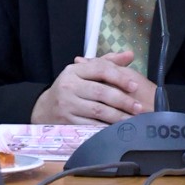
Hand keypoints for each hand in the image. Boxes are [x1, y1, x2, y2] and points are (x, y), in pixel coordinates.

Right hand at [30, 51, 155, 124]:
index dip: (119, 77)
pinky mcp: (67, 123)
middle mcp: (69, 86)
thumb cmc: (71, 87)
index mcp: (74, 70)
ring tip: (133, 120)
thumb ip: (107, 62)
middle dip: (123, 100)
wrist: (45, 109)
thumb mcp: (84, 72)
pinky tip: (117, 130)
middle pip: (101, 92)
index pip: (100, 69)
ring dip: (118, 117)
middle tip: (139, 107)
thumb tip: (129, 54)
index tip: (135, 85)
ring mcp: (67, 105)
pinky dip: (105, 129)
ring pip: (98, 111)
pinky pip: (91, 126)